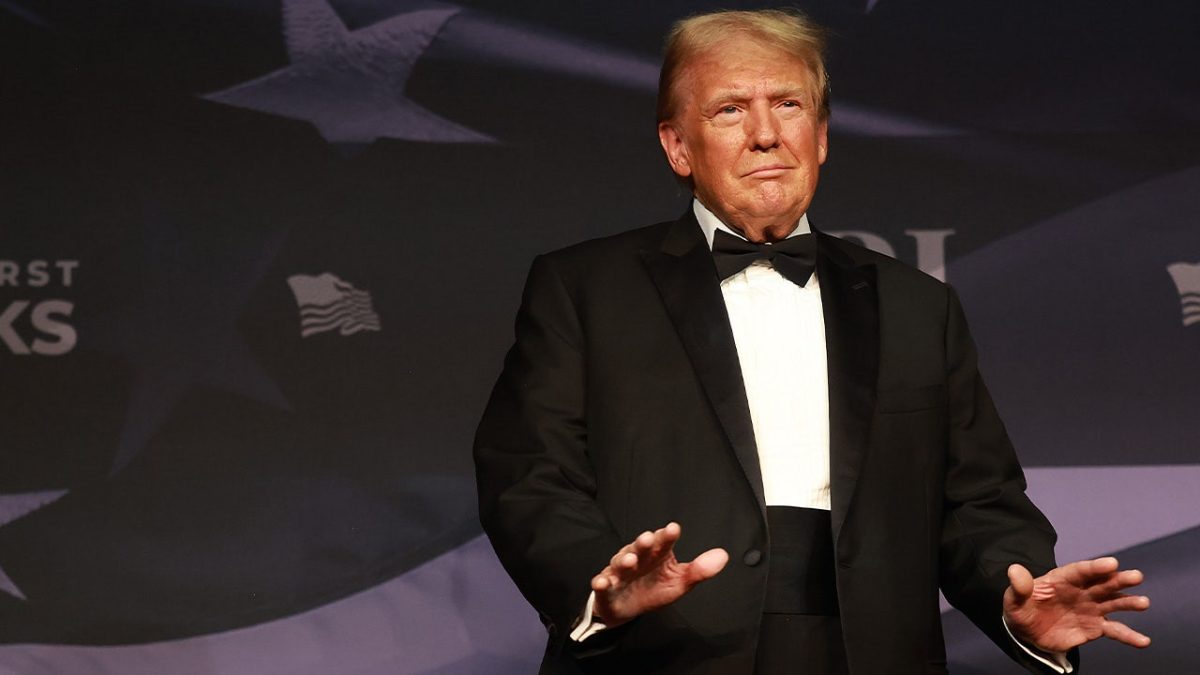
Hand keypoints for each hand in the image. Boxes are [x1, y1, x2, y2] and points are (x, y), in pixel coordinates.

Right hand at [590, 522, 727, 626]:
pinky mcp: (607, 588)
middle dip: (642, 543)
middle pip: (639, 548)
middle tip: (648, 539)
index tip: (673, 529)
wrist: (626, 608)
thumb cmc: (653, 589)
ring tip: (630, 560)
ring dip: (623, 560)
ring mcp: (620, 572)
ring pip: (620, 563)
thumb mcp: (679, 582)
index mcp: (656, 554)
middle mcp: (637, 558)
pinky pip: (603, 584)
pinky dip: (601, 582)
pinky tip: (602, 582)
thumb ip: (699, 570)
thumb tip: (723, 555)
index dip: (667, 536)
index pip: (663, 542)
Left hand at [1003, 557, 1150, 653]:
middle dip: (1119, 579)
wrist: (1028, 631)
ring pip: (1113, 603)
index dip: (1096, 567)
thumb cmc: (1022, 609)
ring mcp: (1091, 608)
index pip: (1081, 571)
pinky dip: (1129, 636)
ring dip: (1129, 602)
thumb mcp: (1015, 599)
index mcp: (1063, 579)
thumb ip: (1019, 586)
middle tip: (1136, 577)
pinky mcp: (1095, 627)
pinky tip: (1143, 641)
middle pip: (1102, 583)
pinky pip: (1115, 630)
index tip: (1112, 563)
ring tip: (1143, 603)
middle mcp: (1082, 591)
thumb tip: (1014, 569)